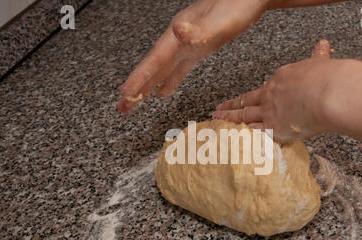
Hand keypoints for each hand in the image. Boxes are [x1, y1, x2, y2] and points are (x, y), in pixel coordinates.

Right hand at [117, 0, 269, 111]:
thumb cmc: (238, 4)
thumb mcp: (220, 19)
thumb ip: (200, 29)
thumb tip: (178, 31)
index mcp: (179, 32)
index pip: (155, 60)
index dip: (140, 78)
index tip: (126, 94)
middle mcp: (179, 38)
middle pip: (153, 66)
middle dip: (137, 87)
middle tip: (123, 106)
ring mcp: (187, 42)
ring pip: (162, 68)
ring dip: (148, 85)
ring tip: (135, 101)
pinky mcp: (199, 47)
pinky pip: (178, 68)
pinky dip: (170, 80)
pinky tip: (164, 90)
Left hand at [212, 40, 337, 142]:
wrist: (328, 94)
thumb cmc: (327, 79)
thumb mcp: (321, 63)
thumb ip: (318, 57)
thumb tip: (323, 45)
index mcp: (280, 79)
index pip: (264, 88)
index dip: (255, 94)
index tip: (247, 98)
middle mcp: (271, 95)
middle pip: (247, 101)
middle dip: (231, 105)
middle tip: (217, 109)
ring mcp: (270, 113)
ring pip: (244, 117)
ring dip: (229, 119)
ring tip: (217, 121)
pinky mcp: (274, 130)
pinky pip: (254, 135)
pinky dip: (241, 136)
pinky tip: (231, 138)